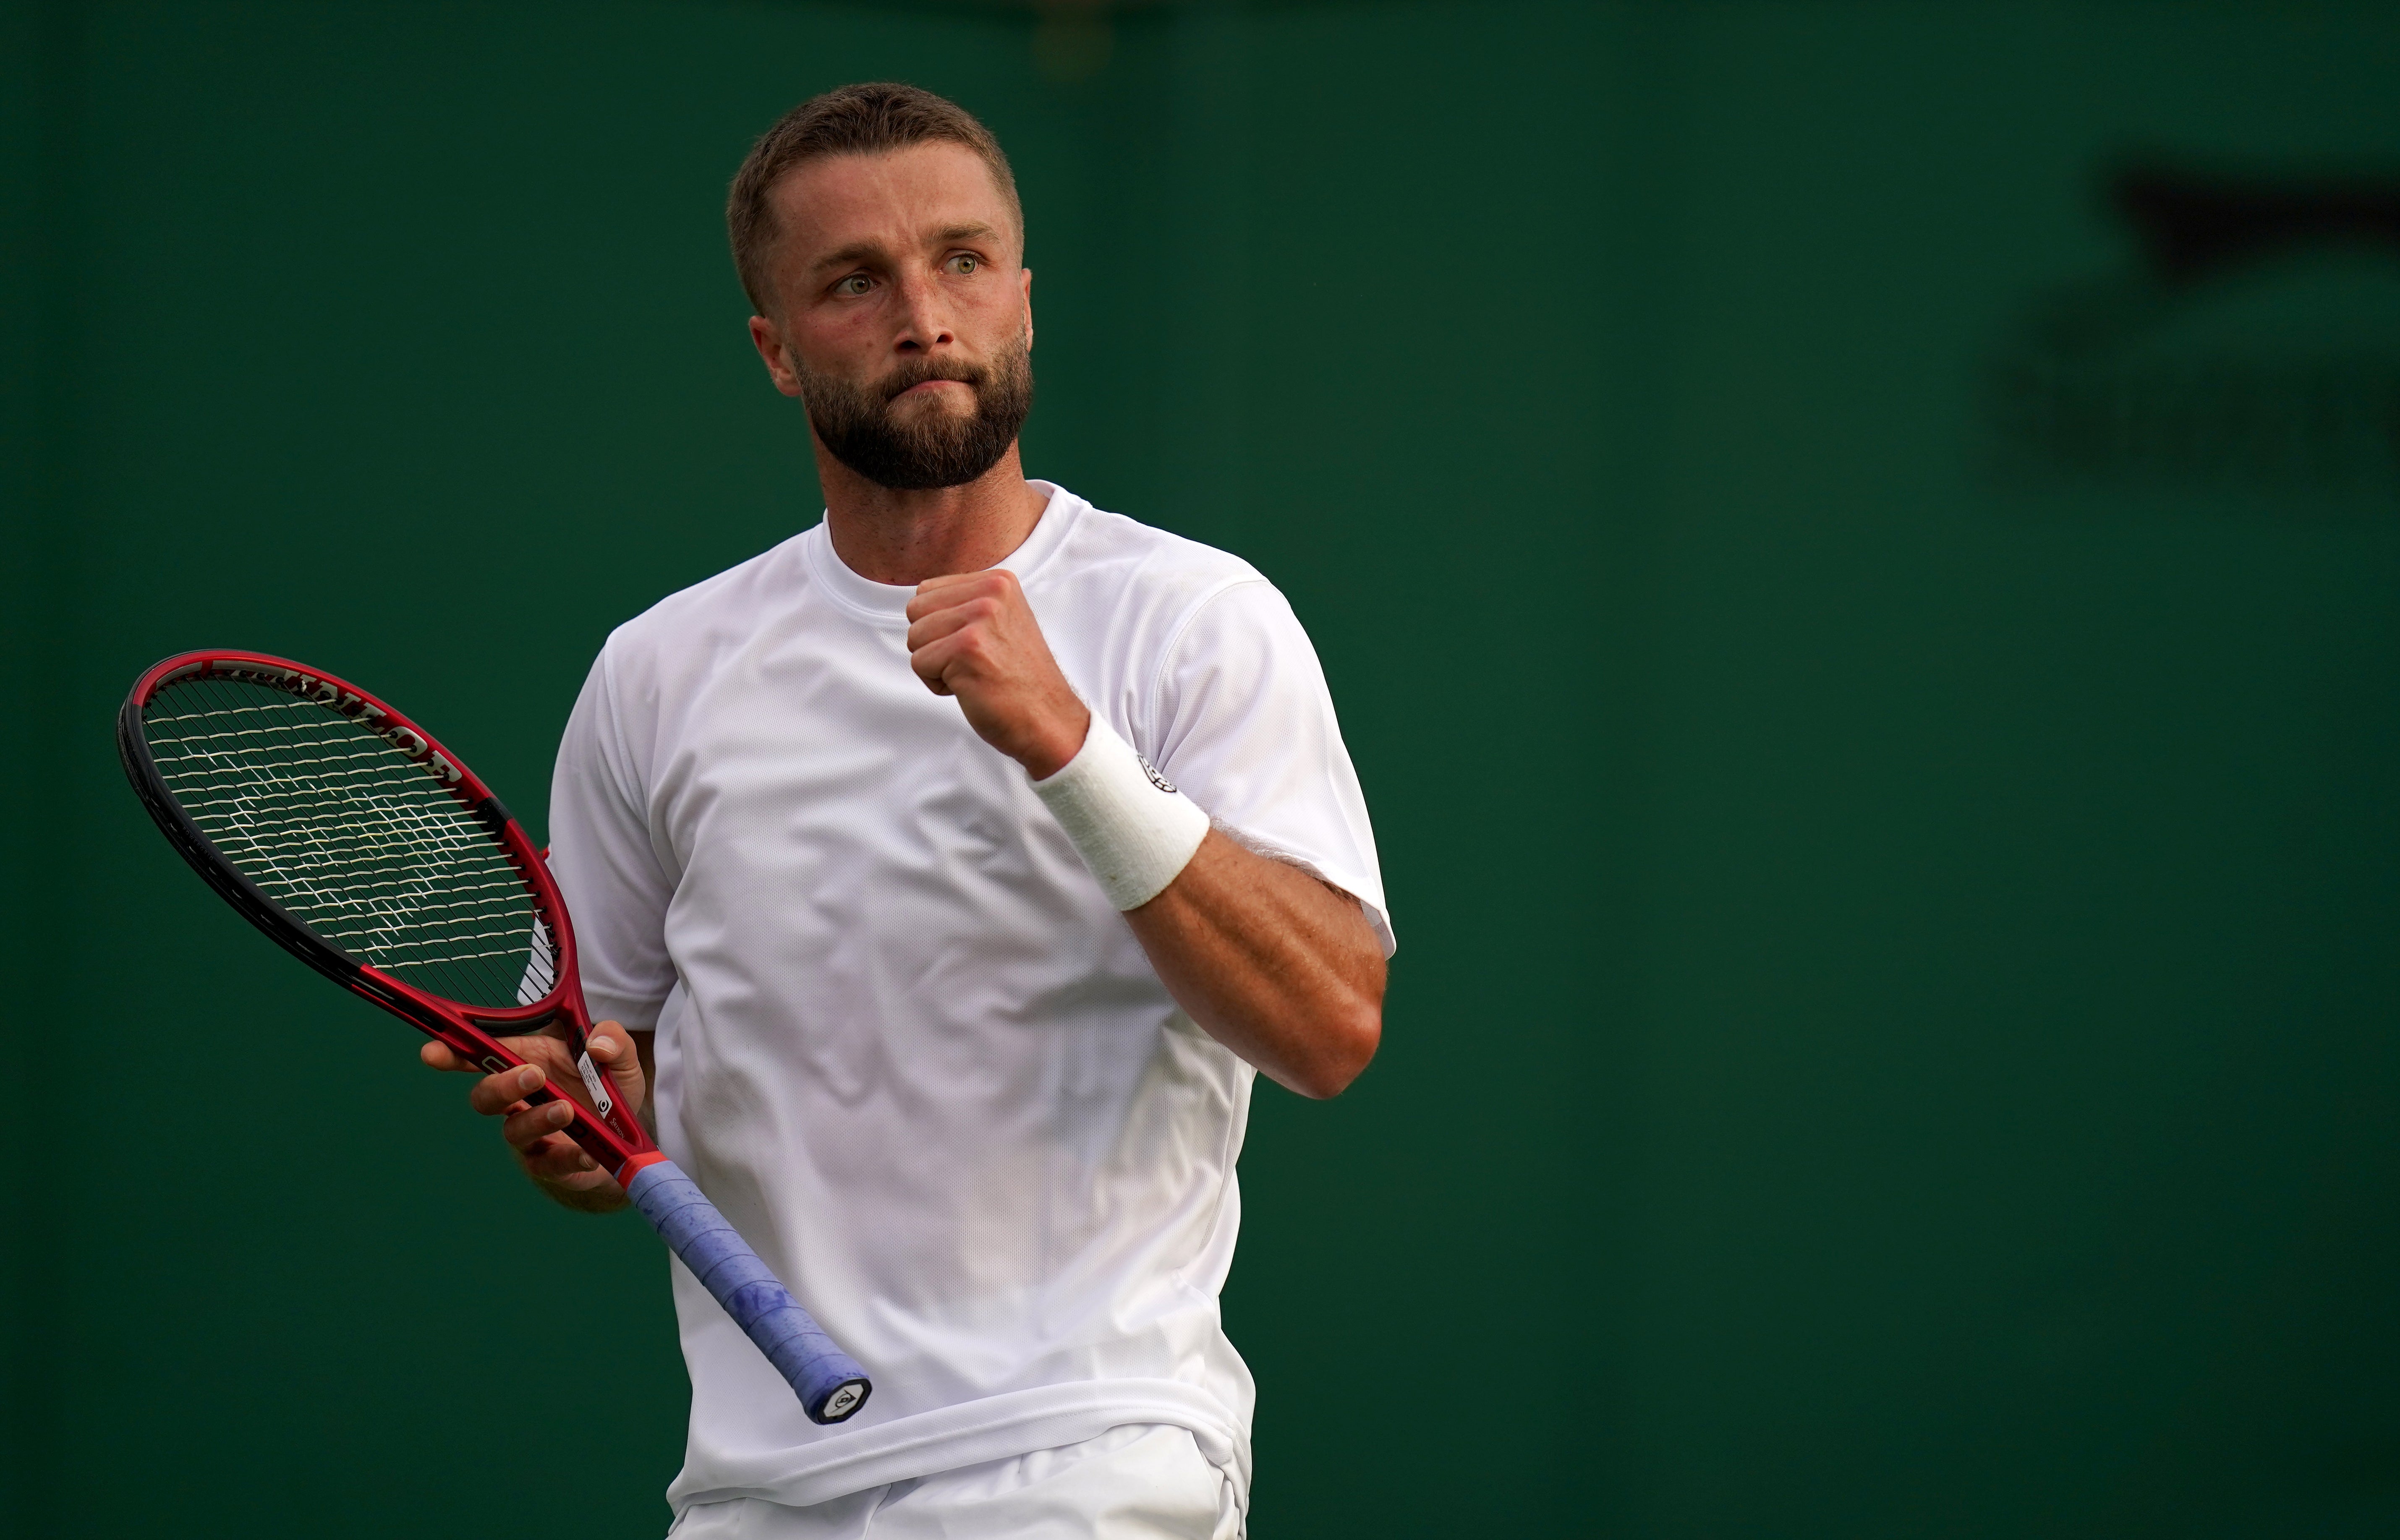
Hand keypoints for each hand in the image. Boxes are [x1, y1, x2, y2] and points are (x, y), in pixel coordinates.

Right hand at [420, 1025, 647, 1213]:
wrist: (626, 1137)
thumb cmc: (609, 1089)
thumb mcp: (621, 1058)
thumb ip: (613, 1041)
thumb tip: (597, 1045)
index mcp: (529, 1061)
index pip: (484, 1055)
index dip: (454, 1054)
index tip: (432, 1052)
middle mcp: (521, 1100)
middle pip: (487, 1096)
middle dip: (503, 1086)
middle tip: (532, 1075)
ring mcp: (531, 1135)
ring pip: (514, 1131)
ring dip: (537, 1119)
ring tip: (565, 1110)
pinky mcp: (549, 1165)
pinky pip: (548, 1164)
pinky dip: (567, 1157)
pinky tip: (586, 1152)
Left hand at [905, 569, 1090, 777]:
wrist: (1047, 719)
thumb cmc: (1019, 680)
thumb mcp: (1000, 621)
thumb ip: (965, 603)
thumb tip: (919, 600)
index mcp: (998, 581)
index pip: (927, 591)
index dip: (939, 626)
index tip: (975, 645)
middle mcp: (991, 592)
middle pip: (915, 610)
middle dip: (931, 642)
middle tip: (970, 661)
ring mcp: (980, 618)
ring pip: (914, 636)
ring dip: (935, 664)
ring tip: (972, 673)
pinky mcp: (967, 648)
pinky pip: (919, 663)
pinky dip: (937, 684)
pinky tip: (971, 687)